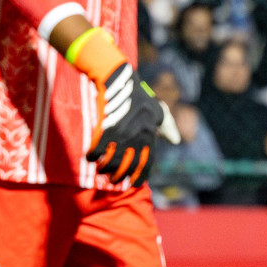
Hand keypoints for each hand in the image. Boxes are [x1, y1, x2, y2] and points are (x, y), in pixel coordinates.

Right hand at [87, 64, 166, 187]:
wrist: (120, 81)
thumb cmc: (141, 98)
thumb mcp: (159, 112)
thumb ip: (168, 127)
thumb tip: (177, 141)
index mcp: (150, 136)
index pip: (147, 163)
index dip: (140, 176)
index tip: (134, 184)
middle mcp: (137, 138)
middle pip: (127, 166)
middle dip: (119, 176)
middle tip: (113, 179)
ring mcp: (121, 135)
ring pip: (111, 162)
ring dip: (105, 169)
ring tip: (101, 170)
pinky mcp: (106, 129)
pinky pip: (97, 150)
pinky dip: (92, 157)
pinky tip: (89, 158)